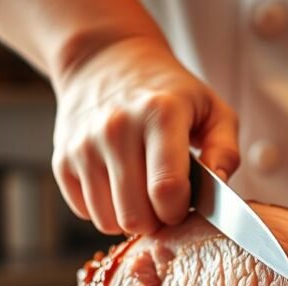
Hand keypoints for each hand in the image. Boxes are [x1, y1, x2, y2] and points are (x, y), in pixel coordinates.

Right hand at [51, 37, 238, 234]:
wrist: (105, 61)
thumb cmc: (168, 92)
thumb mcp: (212, 108)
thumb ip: (225, 150)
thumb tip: (219, 186)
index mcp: (159, 114)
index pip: (166, 189)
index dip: (179, 211)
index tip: (183, 204)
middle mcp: (116, 129)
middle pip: (136, 215)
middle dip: (156, 221)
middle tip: (164, 202)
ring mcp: (84, 146)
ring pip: (108, 221)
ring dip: (130, 218)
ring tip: (142, 193)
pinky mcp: (61, 161)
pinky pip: (86, 213)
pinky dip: (105, 209)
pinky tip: (117, 184)